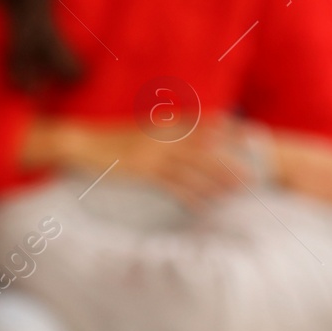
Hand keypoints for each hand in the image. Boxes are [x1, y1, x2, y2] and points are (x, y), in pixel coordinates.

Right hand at [21, 118, 248, 207]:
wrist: (79, 142)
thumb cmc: (106, 140)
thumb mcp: (137, 131)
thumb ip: (159, 133)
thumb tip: (177, 141)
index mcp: (162, 124)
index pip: (202, 125)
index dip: (227, 131)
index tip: (249, 135)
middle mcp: (162, 137)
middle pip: (205, 149)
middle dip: (230, 161)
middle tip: (253, 173)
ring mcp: (153, 154)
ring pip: (194, 168)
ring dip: (218, 180)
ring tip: (238, 191)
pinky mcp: (143, 171)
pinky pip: (173, 185)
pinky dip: (192, 195)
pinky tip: (205, 206)